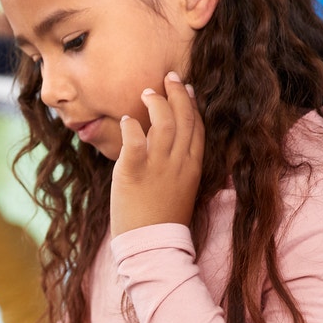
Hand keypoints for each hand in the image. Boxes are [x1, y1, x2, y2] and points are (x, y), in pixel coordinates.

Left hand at [110, 72, 202, 237]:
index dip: (192, 105)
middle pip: (184, 119)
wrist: (152, 246)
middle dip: (177, 94)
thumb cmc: (163, 220)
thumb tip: (169, 146)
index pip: (197, 128)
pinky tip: (126, 118)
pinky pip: (134, 140)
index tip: (187, 89)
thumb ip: (178, 166)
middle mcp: (179, 163)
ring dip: (156, 103)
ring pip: (164, 122)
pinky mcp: (133, 172)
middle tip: (168, 77)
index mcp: (193, 167)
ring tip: (146, 92)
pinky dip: (131, 125)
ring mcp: (158, 166)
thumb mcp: (181, 189)